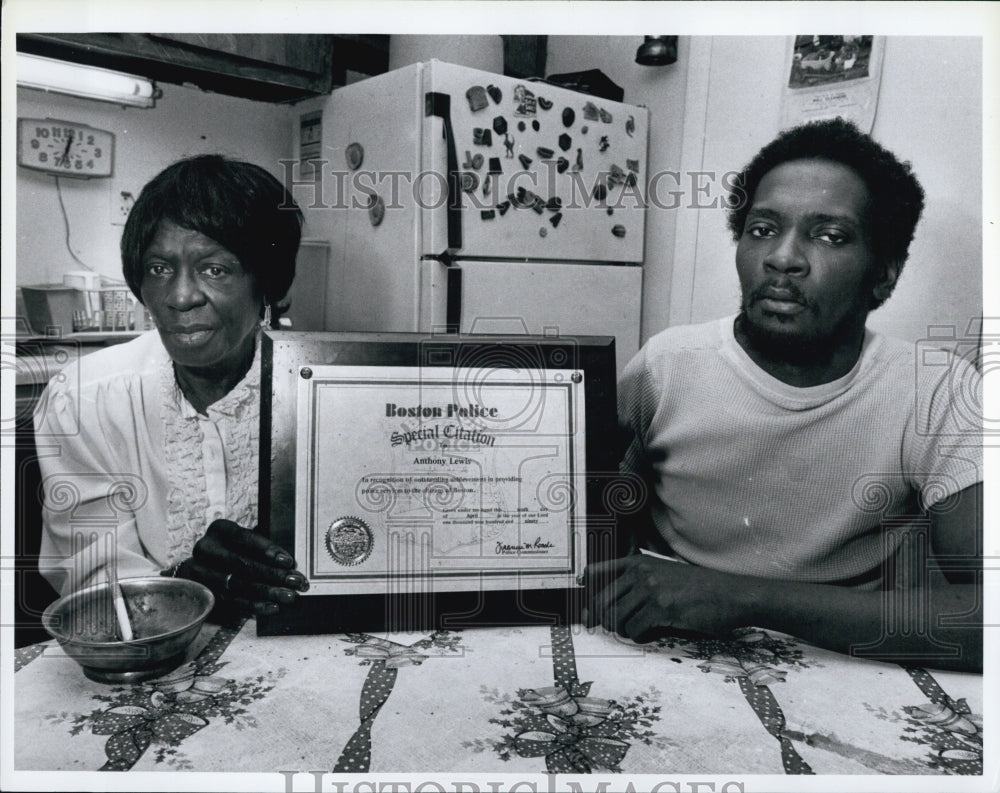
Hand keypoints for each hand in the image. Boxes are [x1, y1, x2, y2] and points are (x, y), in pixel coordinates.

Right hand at [178, 519, 308, 615]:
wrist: (200, 569)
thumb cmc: (234, 549)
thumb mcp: (244, 540)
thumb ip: (262, 546)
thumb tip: (290, 562)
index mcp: (220, 530)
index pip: (245, 538)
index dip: (267, 550)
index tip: (288, 561)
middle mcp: (206, 550)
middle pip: (242, 564)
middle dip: (273, 574)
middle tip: (296, 581)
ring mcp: (202, 573)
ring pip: (239, 585)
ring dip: (267, 592)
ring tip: (289, 596)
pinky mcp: (206, 594)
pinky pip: (233, 602)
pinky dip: (256, 605)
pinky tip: (274, 607)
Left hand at [583, 555, 752, 640]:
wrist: (730, 594)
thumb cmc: (698, 587)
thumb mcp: (665, 573)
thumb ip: (639, 581)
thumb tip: (608, 605)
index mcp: (638, 562)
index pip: (597, 571)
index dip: (585, 589)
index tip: (583, 606)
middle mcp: (641, 572)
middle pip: (601, 600)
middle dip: (601, 618)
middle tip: (606, 628)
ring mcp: (650, 589)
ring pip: (615, 617)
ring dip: (620, 630)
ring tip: (633, 631)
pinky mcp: (662, 608)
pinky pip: (634, 629)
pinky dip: (638, 636)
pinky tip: (648, 634)